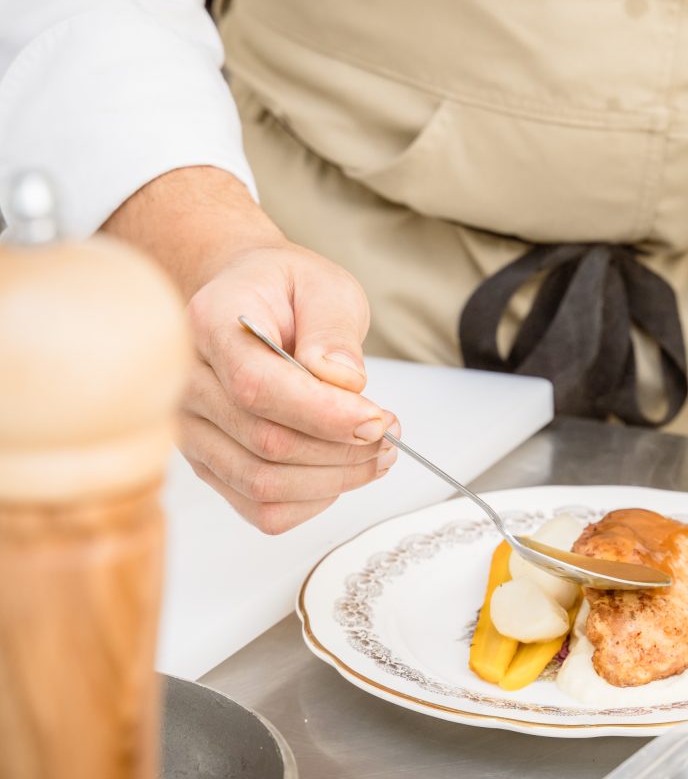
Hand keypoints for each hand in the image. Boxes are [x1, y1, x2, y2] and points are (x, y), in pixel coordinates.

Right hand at [105, 167, 396, 532]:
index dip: (325, 414)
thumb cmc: (285, 293)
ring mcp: (194, 431)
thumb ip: (334, 330)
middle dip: (344, 450)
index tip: (379, 420)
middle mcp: (187, 384)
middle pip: (266, 444)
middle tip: (392, 435)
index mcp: (210, 325)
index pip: (258, 387)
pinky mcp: (211, 465)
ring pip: (263, 485)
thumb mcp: (325, 287)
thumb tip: (343, 382)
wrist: (248, 303)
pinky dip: (313, 500)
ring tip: (378, 455)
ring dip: (335, 480)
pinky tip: (340, 471)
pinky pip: (262, 508)